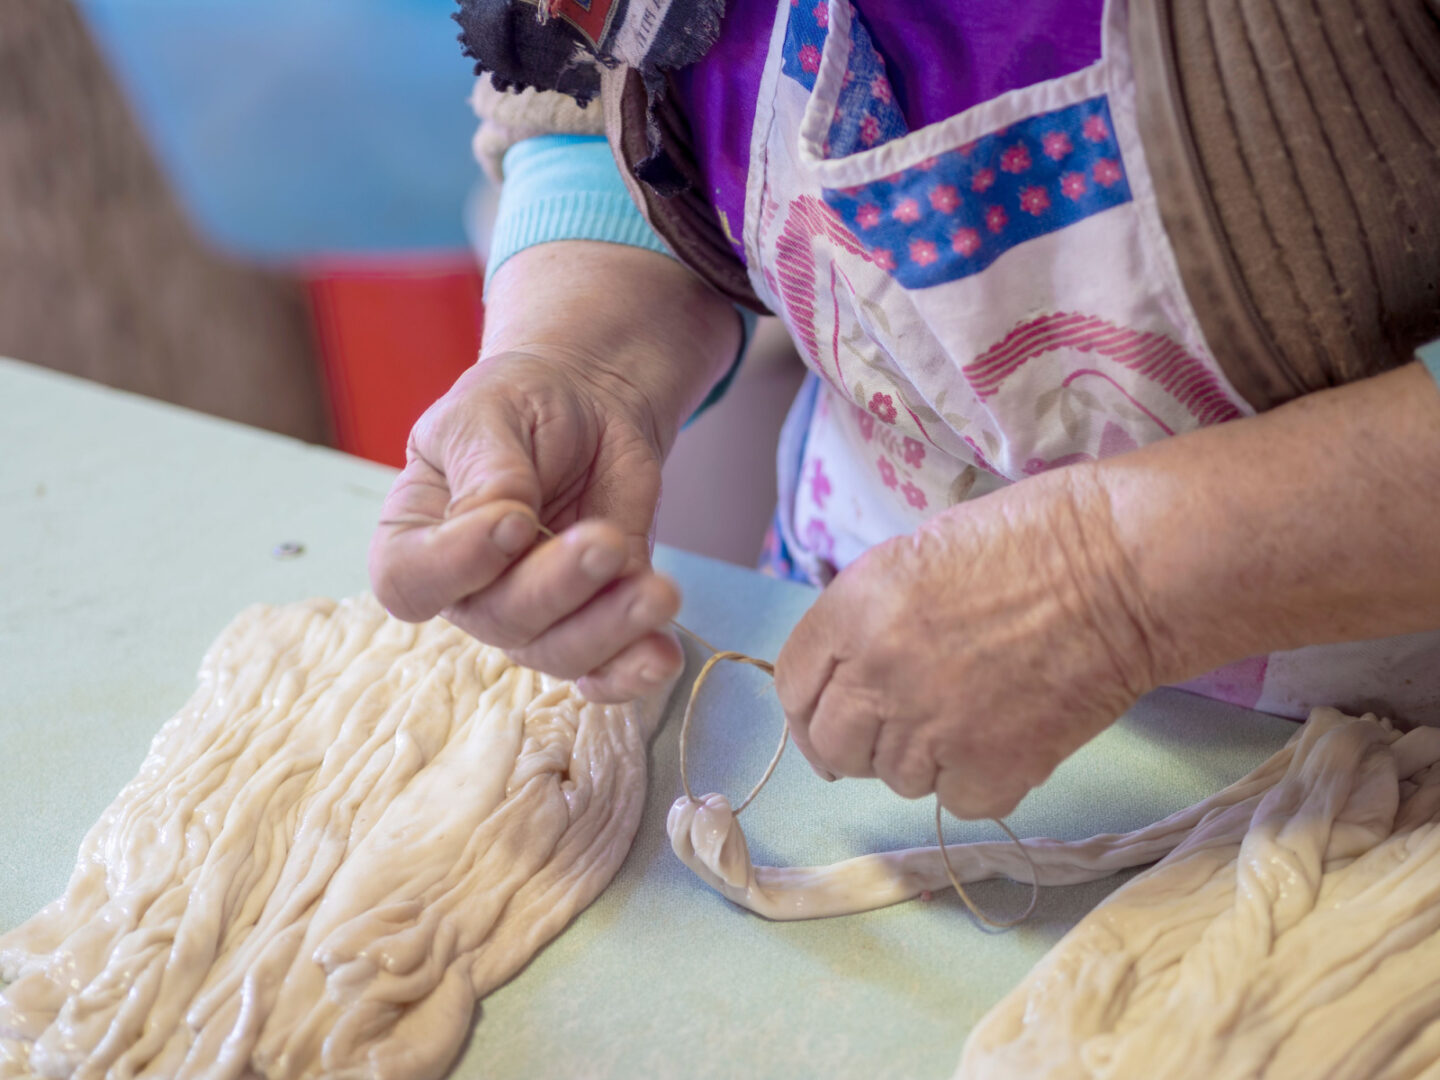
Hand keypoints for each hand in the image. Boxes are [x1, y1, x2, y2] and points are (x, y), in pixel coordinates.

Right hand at [369, 348, 683, 701]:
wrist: (588, 405)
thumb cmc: (518, 404)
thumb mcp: (487, 411)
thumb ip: (486, 469)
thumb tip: (504, 520)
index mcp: (416, 537)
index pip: (410, 582)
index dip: (455, 566)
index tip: (513, 521)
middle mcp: (469, 590)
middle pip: (499, 620)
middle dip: (557, 587)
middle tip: (604, 541)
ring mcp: (534, 614)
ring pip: (559, 653)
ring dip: (611, 629)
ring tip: (658, 592)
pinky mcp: (595, 618)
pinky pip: (607, 669)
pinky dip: (634, 671)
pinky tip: (662, 656)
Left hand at [773, 468, 1162, 818]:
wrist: (1124, 568)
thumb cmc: (1031, 539)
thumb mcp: (917, 555)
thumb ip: (868, 618)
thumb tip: (850, 674)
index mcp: (853, 610)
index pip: (792, 684)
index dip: (809, 705)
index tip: (826, 718)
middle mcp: (878, 674)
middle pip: (831, 747)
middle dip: (854, 745)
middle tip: (894, 731)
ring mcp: (932, 730)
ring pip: (896, 779)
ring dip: (923, 758)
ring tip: (973, 712)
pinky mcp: (991, 771)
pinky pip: (958, 800)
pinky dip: (980, 779)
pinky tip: (1009, 734)